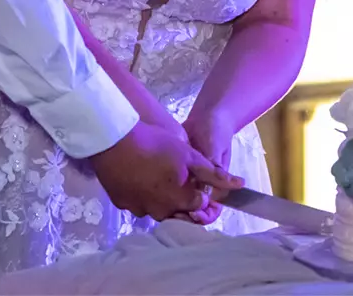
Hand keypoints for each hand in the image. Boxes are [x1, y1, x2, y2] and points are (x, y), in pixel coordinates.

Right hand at [90, 121, 242, 220]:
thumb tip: (239, 185)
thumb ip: (213, 173)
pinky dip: (142, 193)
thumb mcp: (188, 154)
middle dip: (183, 196)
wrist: (113, 140)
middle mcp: (161, 212)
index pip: (200, 206)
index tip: (197, 178)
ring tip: (158, 172)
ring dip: (162, 196)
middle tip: (177, 173)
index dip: (203, 191)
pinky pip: (138, 203)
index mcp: (180, 201)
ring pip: (157, 208)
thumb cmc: (155, 144)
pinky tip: (140, 175)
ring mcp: (139, 210)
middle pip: (179, 211)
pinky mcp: (122, 203)